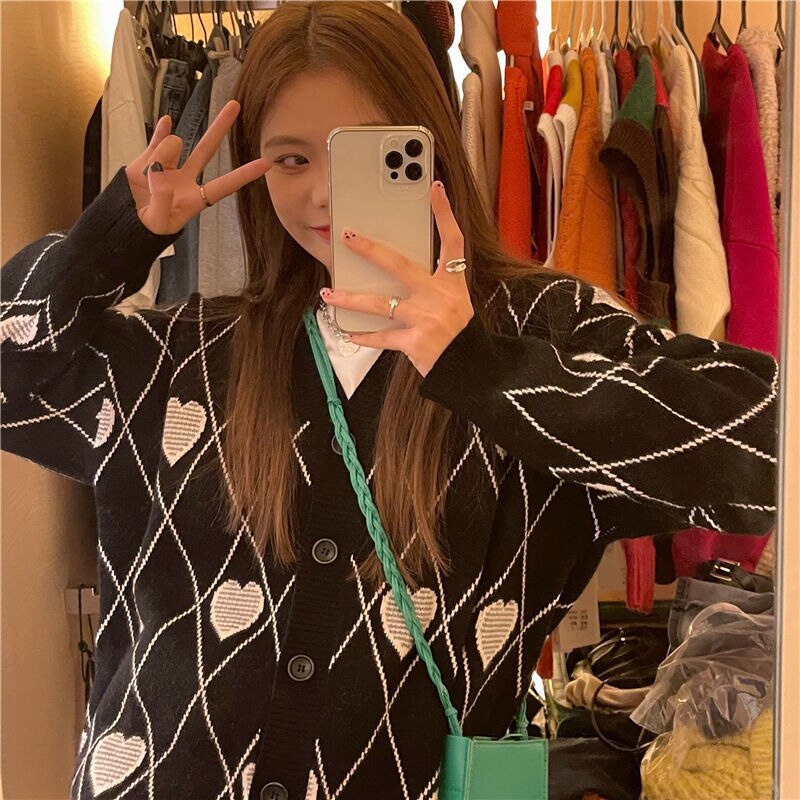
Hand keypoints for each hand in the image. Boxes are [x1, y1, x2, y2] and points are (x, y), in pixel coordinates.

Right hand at [124, 100, 271, 235]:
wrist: (124, 222)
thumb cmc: (148, 229)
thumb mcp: (158, 221)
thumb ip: (162, 200)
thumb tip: (160, 173)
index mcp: (195, 198)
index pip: (224, 185)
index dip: (245, 175)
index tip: (267, 163)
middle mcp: (186, 179)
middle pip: (207, 149)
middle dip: (220, 127)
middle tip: (235, 105)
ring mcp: (168, 166)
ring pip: (173, 146)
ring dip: (162, 155)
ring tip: (149, 178)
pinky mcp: (148, 159)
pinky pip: (157, 139)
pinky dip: (161, 130)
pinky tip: (166, 120)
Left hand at [320, 181, 473, 377]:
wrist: (469, 367)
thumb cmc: (459, 333)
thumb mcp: (456, 302)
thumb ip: (433, 285)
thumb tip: (396, 272)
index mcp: (452, 283)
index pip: (452, 241)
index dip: (445, 214)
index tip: (435, 189)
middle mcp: (439, 296)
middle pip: (399, 266)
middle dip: (370, 250)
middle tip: (348, 236)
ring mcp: (426, 319)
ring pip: (381, 304)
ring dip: (351, 299)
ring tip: (328, 294)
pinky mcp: (414, 342)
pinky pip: (382, 337)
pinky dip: (364, 336)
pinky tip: (348, 333)